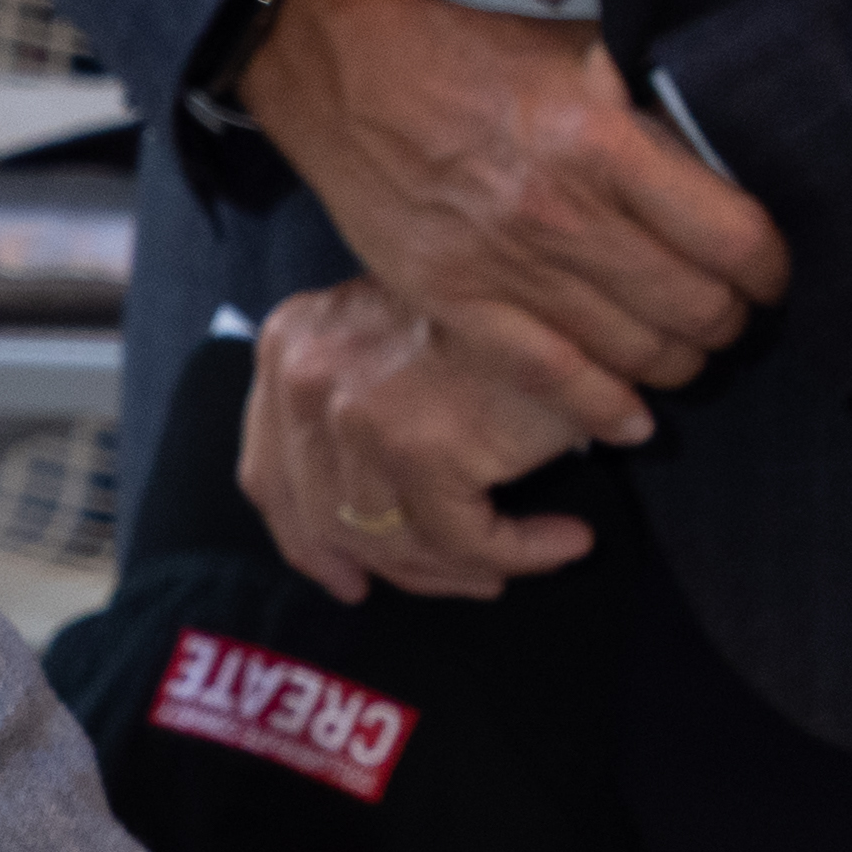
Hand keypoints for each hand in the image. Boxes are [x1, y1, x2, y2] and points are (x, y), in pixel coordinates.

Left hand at [237, 276, 612, 600]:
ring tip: (509, 566)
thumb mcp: (399, 328)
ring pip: (395, 540)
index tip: (350, 577)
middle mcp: (305, 380)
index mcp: (287, 345)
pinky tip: (562, 543)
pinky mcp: (422, 448)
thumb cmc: (502, 302)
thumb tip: (356, 511)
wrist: (578, 271)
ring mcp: (357, 419)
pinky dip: (520, 552)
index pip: (272, 475)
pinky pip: (465, 540)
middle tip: (460, 580)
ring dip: (459, 569)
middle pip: (329, 519)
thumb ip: (355, 393)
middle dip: (398, 567)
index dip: (309, 541)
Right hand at [239, 0, 790, 414]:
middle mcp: (561, 213)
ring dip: (676, 362)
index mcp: (604, 141)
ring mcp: (502, 266)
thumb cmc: (475, 58)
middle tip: (730, 315)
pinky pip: (546, 374)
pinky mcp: (453, 301)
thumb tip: (719, 168)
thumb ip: (654, 115)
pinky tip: (633, 422)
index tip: (770, 273)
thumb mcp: (587, 56)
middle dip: (728, 320)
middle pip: (690, 304)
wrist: (352, 77)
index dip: (769, 267)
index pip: (731, 237)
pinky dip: (601, 408)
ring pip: (630, 349)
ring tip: (685, 352)